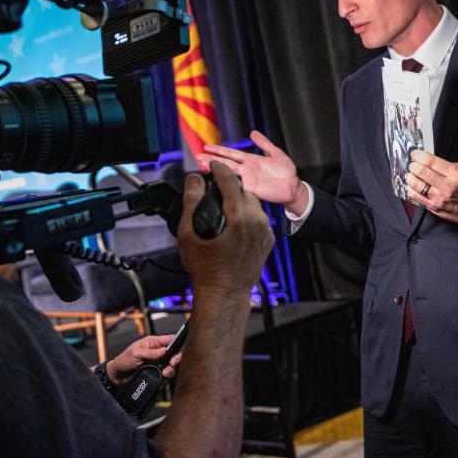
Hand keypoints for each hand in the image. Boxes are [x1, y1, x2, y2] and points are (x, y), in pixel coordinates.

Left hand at [105, 334, 183, 385]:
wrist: (117, 376)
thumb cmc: (123, 360)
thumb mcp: (135, 353)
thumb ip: (150, 352)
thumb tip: (164, 350)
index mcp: (153, 342)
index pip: (170, 339)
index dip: (177, 343)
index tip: (177, 351)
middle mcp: (158, 351)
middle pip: (175, 351)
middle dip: (176, 357)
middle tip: (172, 363)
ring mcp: (158, 361)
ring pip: (173, 363)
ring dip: (172, 368)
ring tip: (165, 371)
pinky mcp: (158, 371)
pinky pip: (168, 372)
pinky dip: (168, 374)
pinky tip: (163, 374)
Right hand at [178, 160, 274, 295]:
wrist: (225, 293)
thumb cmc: (206, 268)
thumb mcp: (189, 233)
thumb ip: (192, 201)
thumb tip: (194, 179)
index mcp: (239, 216)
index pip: (231, 181)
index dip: (219, 169)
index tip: (212, 164)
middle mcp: (257, 221)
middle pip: (244, 190)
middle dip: (230, 185)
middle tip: (214, 187)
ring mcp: (265, 231)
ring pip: (254, 204)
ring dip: (240, 200)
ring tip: (223, 204)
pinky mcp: (268, 240)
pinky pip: (259, 218)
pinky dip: (247, 215)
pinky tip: (234, 221)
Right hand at [197, 130, 307, 213]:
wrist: (293, 187)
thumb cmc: (286, 172)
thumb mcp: (275, 153)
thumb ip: (264, 143)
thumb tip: (253, 132)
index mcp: (251, 160)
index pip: (232, 154)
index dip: (219, 150)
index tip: (206, 147)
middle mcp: (247, 170)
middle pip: (226, 163)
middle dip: (212, 159)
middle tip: (197, 156)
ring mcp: (248, 180)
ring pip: (229, 174)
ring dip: (216, 170)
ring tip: (203, 165)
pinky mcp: (252, 190)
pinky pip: (238, 186)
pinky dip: (228, 183)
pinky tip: (219, 180)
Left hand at [406, 150, 457, 233]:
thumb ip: (447, 166)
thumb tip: (429, 161)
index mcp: (456, 174)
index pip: (431, 161)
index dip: (419, 155)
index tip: (415, 154)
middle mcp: (447, 186)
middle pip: (421, 171)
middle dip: (413, 165)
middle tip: (413, 164)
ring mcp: (440, 199)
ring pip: (416, 185)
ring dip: (410, 177)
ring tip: (412, 174)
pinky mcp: (435, 208)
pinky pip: (417, 197)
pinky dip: (412, 189)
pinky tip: (414, 186)